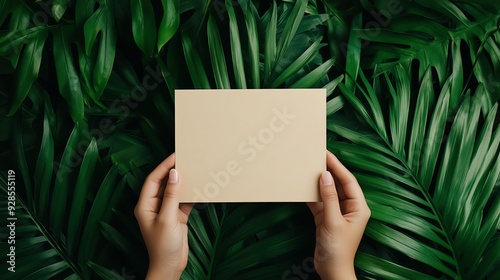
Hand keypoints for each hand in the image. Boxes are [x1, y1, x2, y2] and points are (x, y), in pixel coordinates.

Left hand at [135, 153, 193, 279]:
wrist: (171, 266)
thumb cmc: (163, 247)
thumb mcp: (168, 219)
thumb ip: (171, 196)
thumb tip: (174, 175)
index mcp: (145, 205)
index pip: (154, 179)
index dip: (164, 166)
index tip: (175, 156)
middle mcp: (154, 206)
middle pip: (164, 183)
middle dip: (174, 172)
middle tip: (186, 160)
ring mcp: (166, 211)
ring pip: (175, 191)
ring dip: (184, 183)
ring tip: (194, 171)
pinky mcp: (177, 217)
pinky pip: (184, 201)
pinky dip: (191, 195)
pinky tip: (199, 188)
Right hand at [307, 151, 370, 279]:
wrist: (331, 271)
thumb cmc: (338, 249)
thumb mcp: (332, 221)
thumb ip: (328, 197)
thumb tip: (325, 176)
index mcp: (359, 207)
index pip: (348, 181)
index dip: (337, 166)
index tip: (326, 154)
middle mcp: (350, 208)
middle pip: (338, 184)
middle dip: (328, 171)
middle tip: (316, 156)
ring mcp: (337, 213)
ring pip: (327, 192)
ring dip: (318, 182)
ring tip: (309, 167)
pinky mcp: (326, 219)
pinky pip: (319, 202)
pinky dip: (312, 195)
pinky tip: (303, 186)